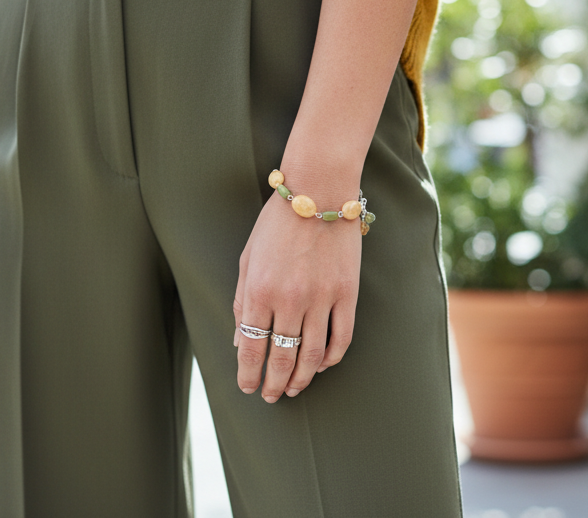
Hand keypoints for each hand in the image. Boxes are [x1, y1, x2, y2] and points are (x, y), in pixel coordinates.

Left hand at [233, 178, 361, 402]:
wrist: (319, 191)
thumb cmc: (277, 222)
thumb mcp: (248, 258)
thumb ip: (243, 301)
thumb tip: (241, 342)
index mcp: (260, 291)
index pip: (251, 348)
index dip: (249, 375)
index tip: (248, 388)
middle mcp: (290, 300)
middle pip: (282, 358)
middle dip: (274, 384)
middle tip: (272, 396)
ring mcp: (322, 298)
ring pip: (312, 355)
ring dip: (301, 378)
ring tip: (295, 388)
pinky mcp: (347, 293)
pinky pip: (342, 338)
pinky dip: (332, 359)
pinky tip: (322, 365)